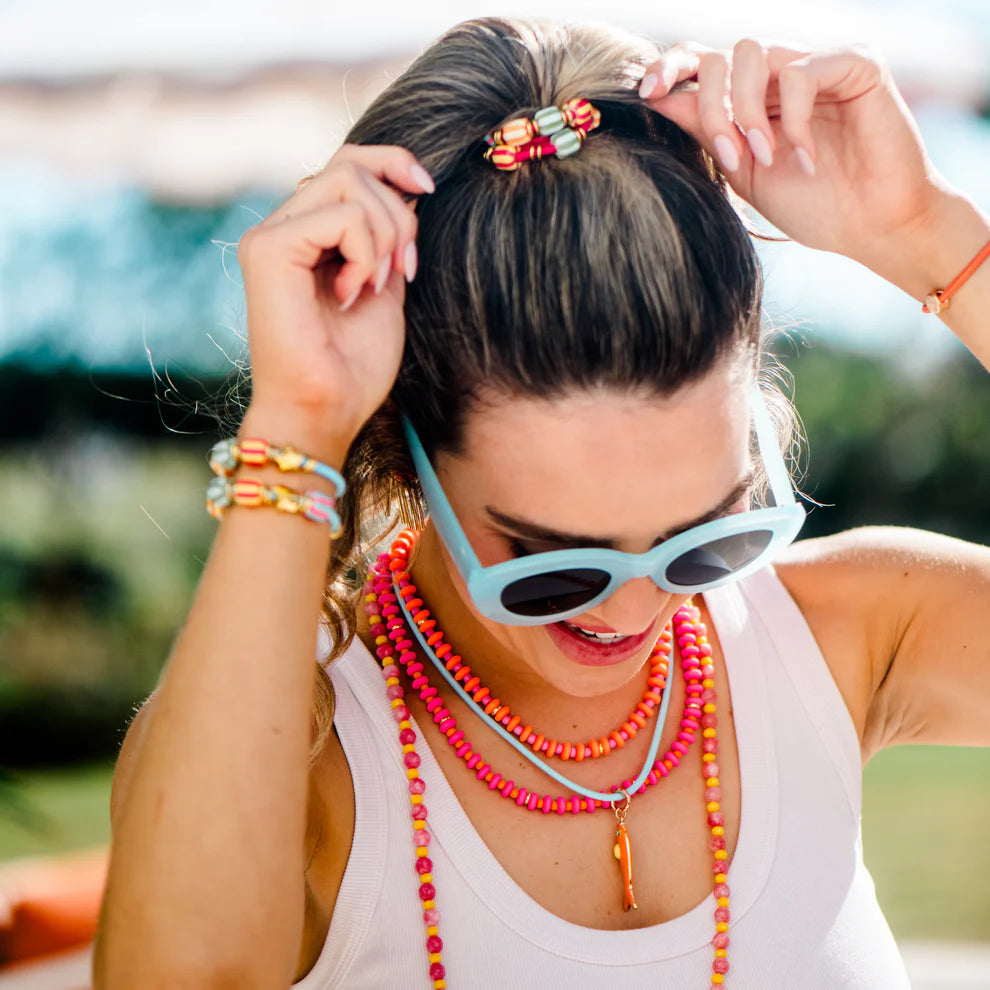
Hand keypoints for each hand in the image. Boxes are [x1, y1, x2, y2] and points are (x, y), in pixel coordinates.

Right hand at [236, 144, 434, 461]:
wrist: (326, 412)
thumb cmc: (353, 365)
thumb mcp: (385, 285)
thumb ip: (388, 238)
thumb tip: (408, 189)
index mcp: (307, 233)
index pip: (348, 162)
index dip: (394, 164)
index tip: (428, 191)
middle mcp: (282, 226)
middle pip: (351, 162)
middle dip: (398, 212)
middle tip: (402, 270)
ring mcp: (270, 235)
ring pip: (347, 178)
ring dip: (384, 233)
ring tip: (377, 285)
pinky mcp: (268, 248)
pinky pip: (341, 214)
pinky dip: (366, 251)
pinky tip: (354, 292)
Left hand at [639, 39, 947, 263]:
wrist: (871, 228)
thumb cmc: (813, 206)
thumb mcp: (744, 172)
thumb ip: (708, 133)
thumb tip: (659, 99)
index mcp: (753, 98)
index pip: (703, 62)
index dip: (671, 68)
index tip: (646, 93)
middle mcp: (782, 73)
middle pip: (719, 57)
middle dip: (712, 107)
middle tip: (731, 155)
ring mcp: (818, 63)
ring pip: (754, 53)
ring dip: (747, 110)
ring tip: (765, 157)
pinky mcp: (856, 62)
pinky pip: (802, 70)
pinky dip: (795, 119)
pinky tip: (807, 157)